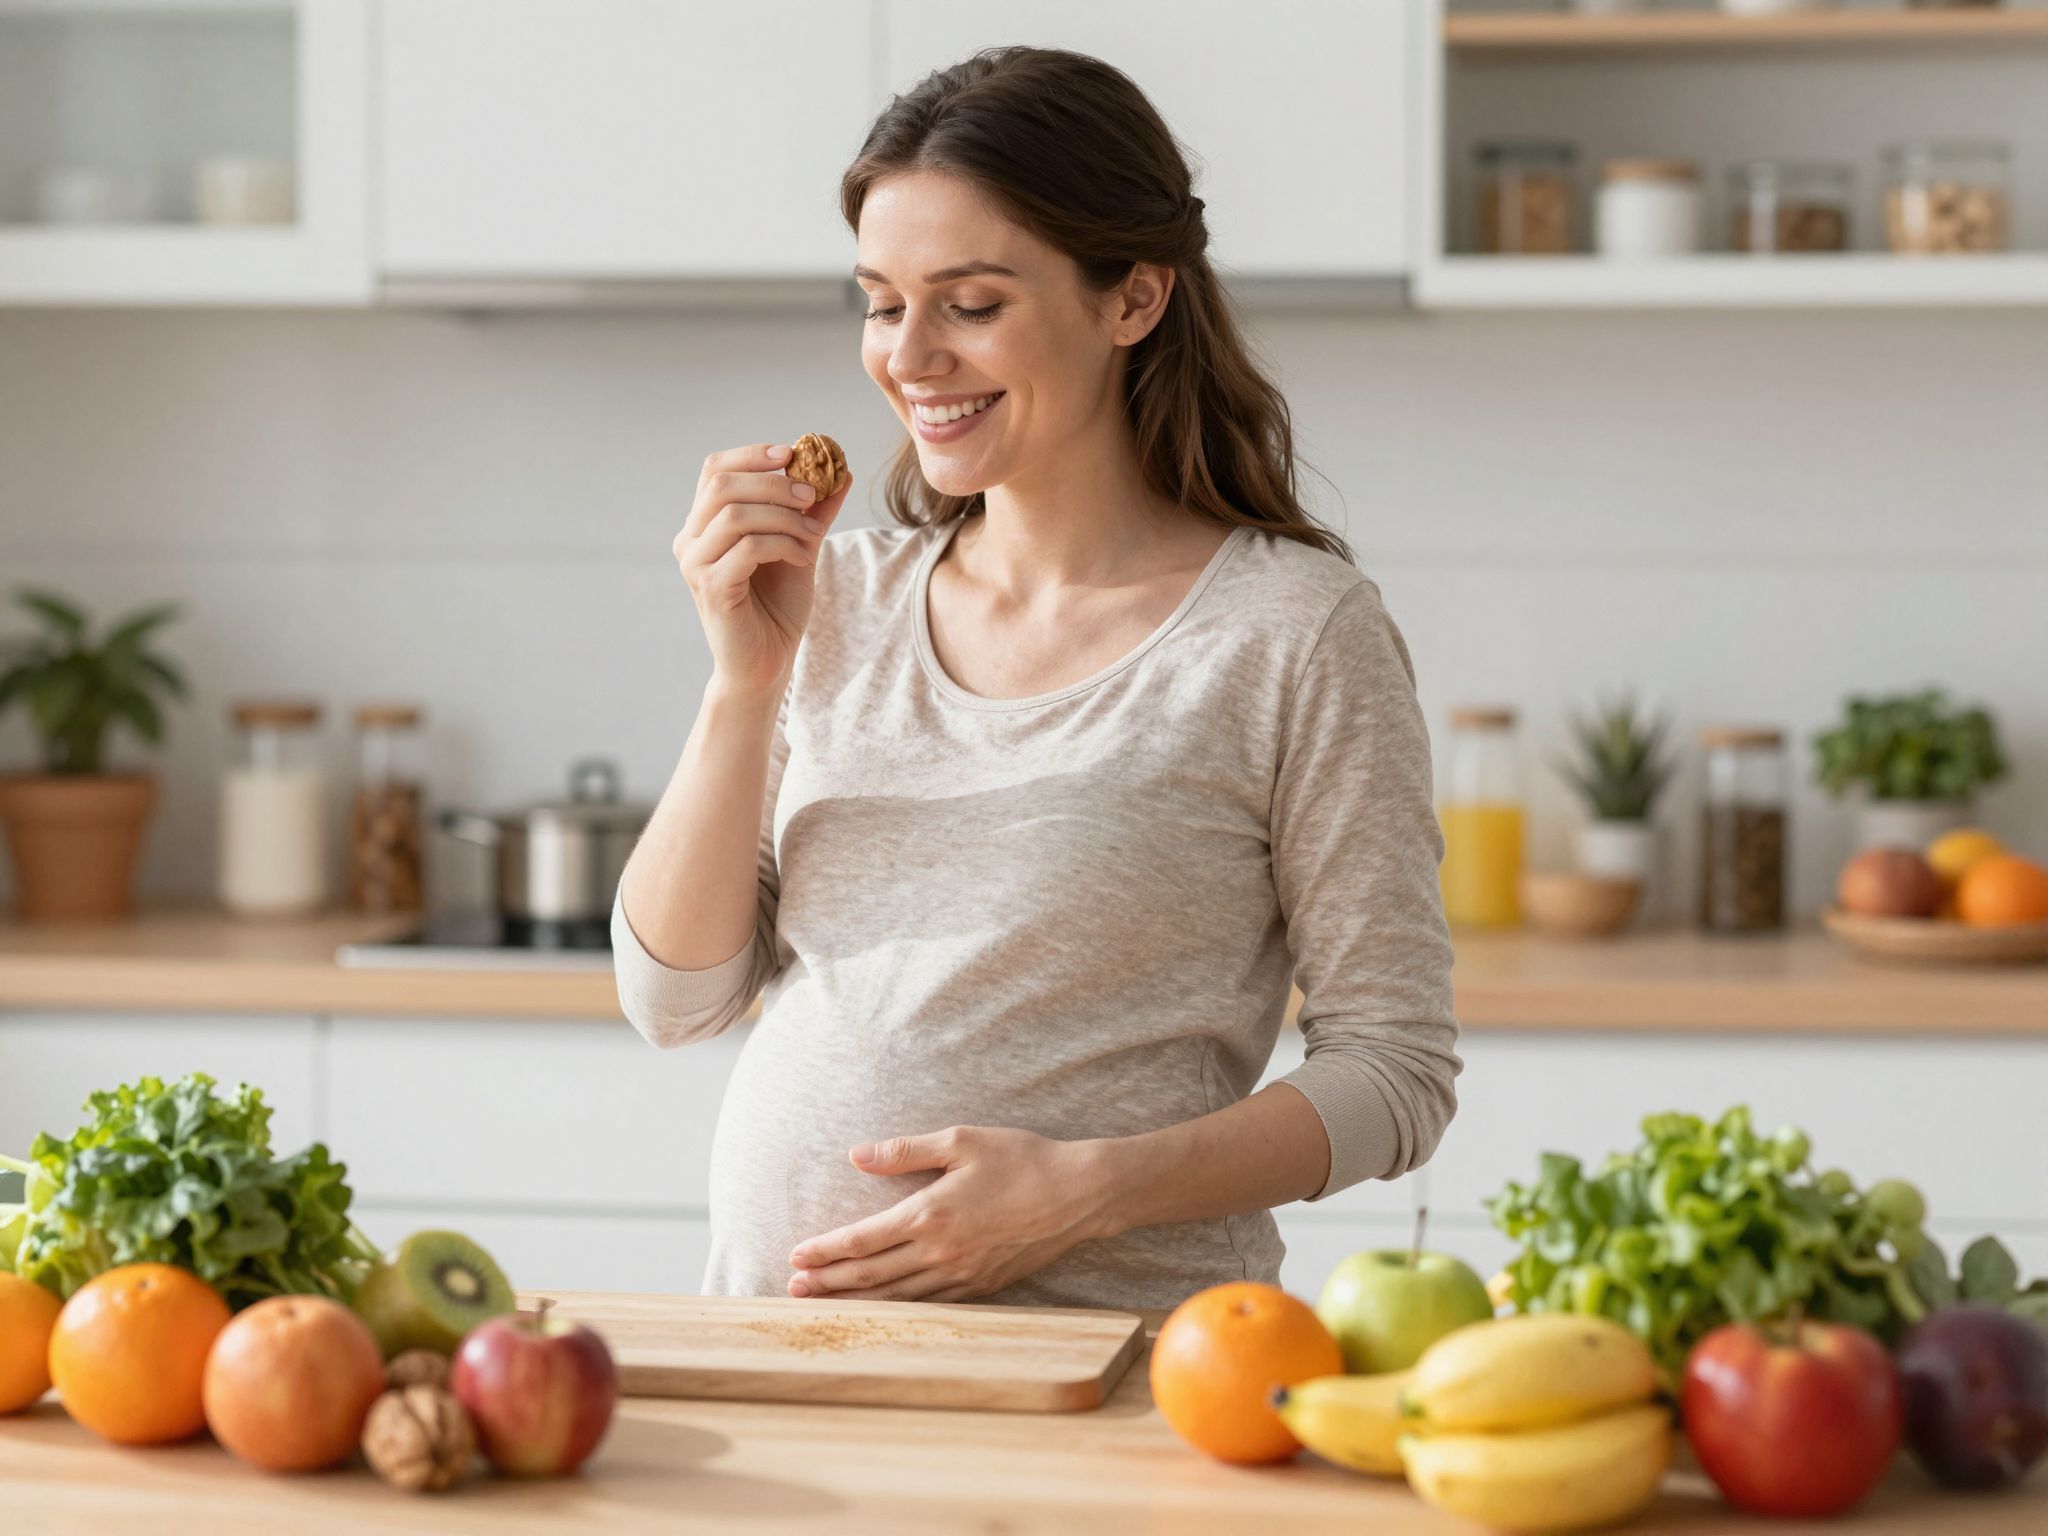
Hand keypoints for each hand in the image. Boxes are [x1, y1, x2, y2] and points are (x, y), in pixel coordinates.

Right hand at [674, 442, 853, 696]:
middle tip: (812, 496)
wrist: (767, 664)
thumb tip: (842, 470)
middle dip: (774, 483)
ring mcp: (695, 564)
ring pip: (735, 513)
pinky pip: (748, 548)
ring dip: (784, 517)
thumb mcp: (800, 548)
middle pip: (722, 484)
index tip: (792, 453)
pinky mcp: (711, 588)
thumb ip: (813, 511)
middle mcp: (690, 540)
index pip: (715, 470)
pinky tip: (803, 558)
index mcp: (704, 524)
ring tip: (813, 535)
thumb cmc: (778, 608)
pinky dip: (783, 544)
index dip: (752, 455)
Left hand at [786, 1127, 1111, 1302]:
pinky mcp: (979, 1287)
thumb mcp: (960, 1141)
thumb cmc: (1020, 1160)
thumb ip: (904, 1151)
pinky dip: (895, 1311)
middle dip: (827, 1284)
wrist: (1077, 1196)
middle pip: (869, 1276)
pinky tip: (880, 1311)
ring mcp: (959, 1276)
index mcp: (929, 1214)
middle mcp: (939, 1252)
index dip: (824, 1250)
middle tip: (792, 1290)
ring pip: (894, 1298)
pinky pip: (926, 1306)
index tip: (795, 1257)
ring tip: (822, 1306)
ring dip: (854, 1302)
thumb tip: (856, 1154)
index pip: (861, 1239)